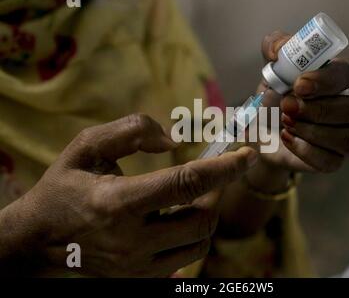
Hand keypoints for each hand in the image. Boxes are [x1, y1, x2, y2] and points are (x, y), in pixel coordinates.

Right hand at [0, 114, 256, 275]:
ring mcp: (136, 266)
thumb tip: (173, 140)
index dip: (222, 169)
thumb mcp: (86, 146)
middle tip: (211, 177)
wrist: (40, 238)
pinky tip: (175, 222)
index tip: (247, 155)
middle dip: (216, 194)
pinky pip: (184, 260)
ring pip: (198, 243)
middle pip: (201, 220)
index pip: (184, 184)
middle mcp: (130, 241)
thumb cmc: (64, 187)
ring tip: (190, 199)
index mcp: (116, 203)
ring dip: (205, 217)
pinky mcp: (139, 279)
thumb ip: (130, 131)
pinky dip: (191, 238)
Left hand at [257, 31, 348, 172]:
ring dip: (313, 131)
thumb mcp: (273, 68)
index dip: (326, 80)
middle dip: (320, 109)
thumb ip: (276, 47)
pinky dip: (306, 151)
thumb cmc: (277, 93)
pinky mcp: (337, 159)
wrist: (264, 129)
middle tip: (288, 107)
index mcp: (346, 75)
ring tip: (285, 122)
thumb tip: (280, 49)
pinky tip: (287, 138)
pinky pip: (332, 161)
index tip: (298, 85)